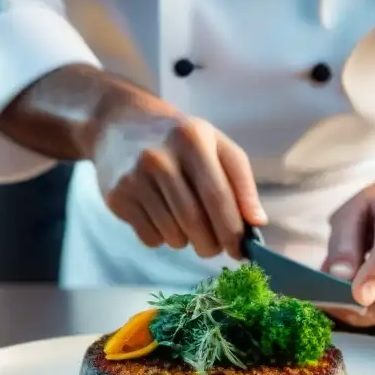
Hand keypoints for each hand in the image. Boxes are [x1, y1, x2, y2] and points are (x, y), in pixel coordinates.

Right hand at [92, 88, 266, 257]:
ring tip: (186, 224)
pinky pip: (150, 238)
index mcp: (192, 140)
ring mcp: (134, 178)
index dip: (232, 229)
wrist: (121, 124)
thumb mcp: (216, 145)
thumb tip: (257, 222)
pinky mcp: (117, 197)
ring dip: (187, 242)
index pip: (218, 196)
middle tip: (215, 247)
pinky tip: (162, 218)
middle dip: (211, 244)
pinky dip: (163, 239)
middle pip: (194, 221)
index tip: (241, 250)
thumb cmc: (179, 139)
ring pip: (172, 235)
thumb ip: (241, 182)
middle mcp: (160, 158)